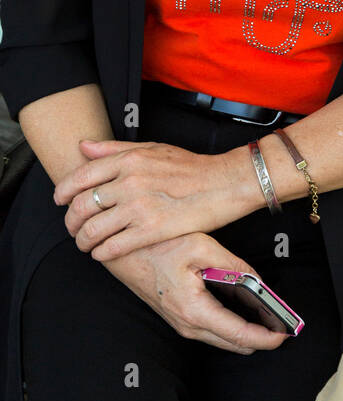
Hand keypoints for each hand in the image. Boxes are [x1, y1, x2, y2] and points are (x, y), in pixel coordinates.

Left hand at [55, 139, 238, 259]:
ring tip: (86, 244)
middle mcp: (129, 182)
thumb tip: (84, 147)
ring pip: (93, 229)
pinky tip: (103, 253)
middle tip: (73, 228)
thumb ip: (116, 148)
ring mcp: (139, 207)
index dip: (63, 192)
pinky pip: (113, 246)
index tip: (60, 201)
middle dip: (70, 221)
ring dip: (83, 241)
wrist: (225, 183)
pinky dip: (102, 253)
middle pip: (81, 205)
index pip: (80, 177)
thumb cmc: (192, 166)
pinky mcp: (152, 230)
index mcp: (128, 160)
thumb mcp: (153, 148)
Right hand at [104, 232, 287, 353]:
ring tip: (270, 319)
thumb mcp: (202, 247)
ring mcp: (180, 324)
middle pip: (233, 343)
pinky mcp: (178, 317)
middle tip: (284, 326)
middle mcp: (186, 324)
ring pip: (222, 339)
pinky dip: (231, 326)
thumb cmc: (158, 245)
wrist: (121, 250)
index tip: (286, 334)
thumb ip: (234, 267)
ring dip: (246, 332)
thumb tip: (260, 283)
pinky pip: (211, 330)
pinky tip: (245, 311)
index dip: (266, 337)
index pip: (238, 334)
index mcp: (194, 310)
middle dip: (260, 337)